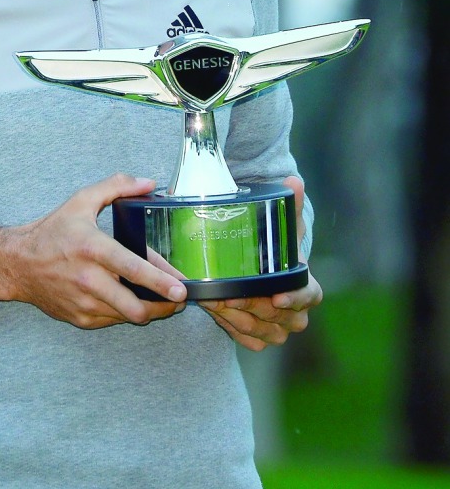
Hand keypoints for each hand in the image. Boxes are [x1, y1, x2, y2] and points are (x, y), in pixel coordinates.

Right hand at [0, 173, 187, 329]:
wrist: (18, 264)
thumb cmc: (51, 233)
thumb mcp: (81, 201)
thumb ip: (116, 187)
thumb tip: (149, 183)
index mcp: (92, 248)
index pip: (132, 269)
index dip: (160, 281)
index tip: (181, 287)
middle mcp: (88, 279)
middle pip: (136, 306)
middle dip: (165, 306)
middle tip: (180, 298)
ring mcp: (84, 303)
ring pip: (127, 317)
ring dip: (149, 310)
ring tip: (162, 299)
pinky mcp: (80, 318)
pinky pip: (113, 321)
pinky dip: (126, 313)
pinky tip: (130, 300)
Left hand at [198, 175, 322, 351]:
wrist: (260, 277)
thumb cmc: (276, 252)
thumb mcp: (283, 230)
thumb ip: (288, 206)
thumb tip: (293, 180)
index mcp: (307, 288)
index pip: (308, 297)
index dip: (294, 298)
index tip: (276, 295)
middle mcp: (296, 314)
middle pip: (275, 314)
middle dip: (248, 303)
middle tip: (224, 293)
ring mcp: (279, 330)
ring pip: (257, 328)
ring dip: (233, 315)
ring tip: (212, 298)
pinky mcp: (260, 340)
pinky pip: (246, 338)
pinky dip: (230, 326)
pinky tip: (215, 310)